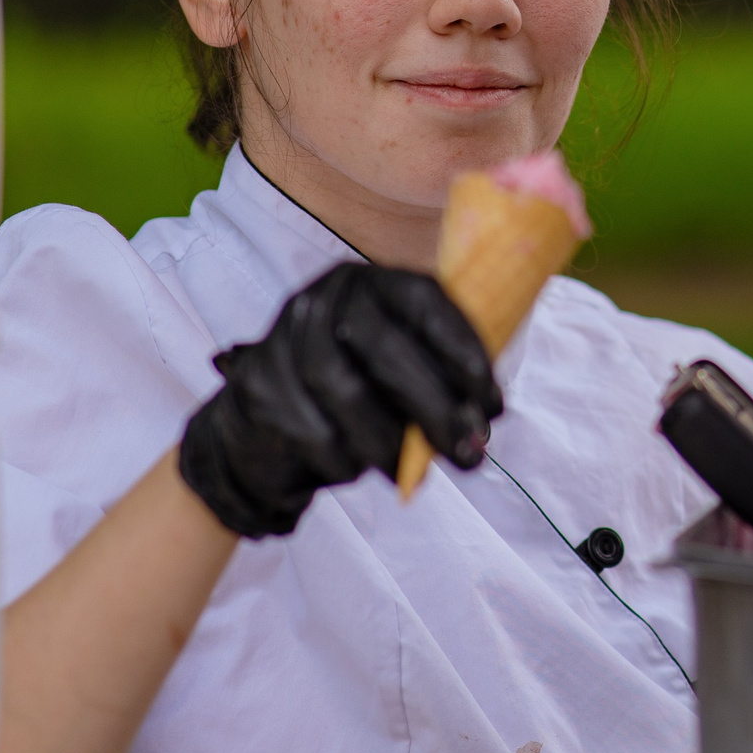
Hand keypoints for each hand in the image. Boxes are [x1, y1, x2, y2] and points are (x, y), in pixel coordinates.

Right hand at [178, 262, 501, 537]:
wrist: (264, 425)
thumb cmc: (354, 393)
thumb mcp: (400, 373)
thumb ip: (440, 384)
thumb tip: (476, 425)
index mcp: (370, 283)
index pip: (423, 300)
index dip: (463, 350)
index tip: (493, 401)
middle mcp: (323, 300)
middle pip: (385, 349)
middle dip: (435, 406)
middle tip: (468, 452)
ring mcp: (283, 340)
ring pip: (347, 393)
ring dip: (390, 442)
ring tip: (409, 469)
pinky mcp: (259, 387)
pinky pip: (314, 432)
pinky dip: (346, 461)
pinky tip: (357, 468)